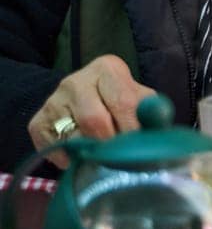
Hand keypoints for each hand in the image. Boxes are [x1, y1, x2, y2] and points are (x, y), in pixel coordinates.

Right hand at [27, 54, 155, 152]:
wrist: (86, 101)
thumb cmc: (122, 102)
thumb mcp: (141, 100)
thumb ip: (151, 111)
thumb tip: (158, 130)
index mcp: (107, 69)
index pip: (123, 102)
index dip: (132, 129)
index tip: (139, 146)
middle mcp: (75, 81)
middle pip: (93, 120)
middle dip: (111, 144)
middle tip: (121, 156)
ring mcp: (52, 101)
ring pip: (72, 137)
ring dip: (91, 153)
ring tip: (104, 157)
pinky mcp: (37, 122)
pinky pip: (53, 148)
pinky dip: (70, 159)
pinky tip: (82, 157)